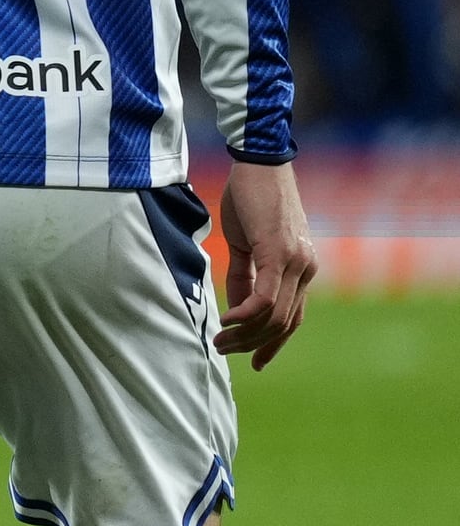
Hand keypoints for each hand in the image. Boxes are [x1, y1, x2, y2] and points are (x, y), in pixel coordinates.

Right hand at [215, 157, 317, 366]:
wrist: (260, 163)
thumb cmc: (251, 197)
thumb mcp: (247, 243)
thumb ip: (245, 275)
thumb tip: (237, 305)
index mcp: (301, 269)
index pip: (292, 318)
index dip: (273, 344)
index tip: (255, 363)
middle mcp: (305, 269)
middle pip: (282, 323)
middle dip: (252, 344)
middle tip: (223, 351)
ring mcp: (296, 262)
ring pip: (275, 315)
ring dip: (245, 334)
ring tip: (220, 341)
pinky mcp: (279, 253)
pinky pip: (265, 296)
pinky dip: (246, 313)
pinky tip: (227, 320)